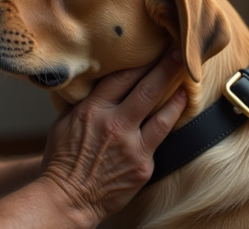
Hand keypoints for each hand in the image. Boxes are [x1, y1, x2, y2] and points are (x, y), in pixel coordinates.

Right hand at [40, 50, 186, 224]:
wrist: (68, 198)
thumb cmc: (62, 161)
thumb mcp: (61, 124)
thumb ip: (79, 103)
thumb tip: (89, 84)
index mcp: (91, 111)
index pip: (121, 77)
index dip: (139, 61)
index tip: (151, 49)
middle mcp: (114, 124)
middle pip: (146, 89)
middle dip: (165, 68)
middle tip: (178, 53)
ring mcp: (131, 145)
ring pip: (162, 114)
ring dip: (177, 94)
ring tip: (187, 80)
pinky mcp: (143, 164)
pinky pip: (161, 138)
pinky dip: (171, 121)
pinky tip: (179, 110)